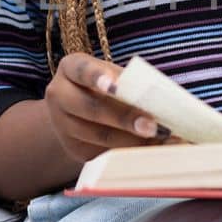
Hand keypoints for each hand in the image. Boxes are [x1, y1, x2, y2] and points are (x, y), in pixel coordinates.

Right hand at [44, 53, 176, 164]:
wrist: (78, 111)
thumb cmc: (104, 87)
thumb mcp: (112, 76)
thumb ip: (129, 82)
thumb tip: (162, 100)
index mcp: (70, 68)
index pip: (82, 70)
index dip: (97, 77)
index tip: (115, 87)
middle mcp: (59, 95)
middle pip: (91, 108)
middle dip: (125, 118)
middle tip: (153, 126)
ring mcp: (62, 124)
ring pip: (98, 135)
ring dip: (132, 139)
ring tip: (159, 139)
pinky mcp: (73, 148)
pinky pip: (103, 152)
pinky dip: (129, 151)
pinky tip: (150, 149)